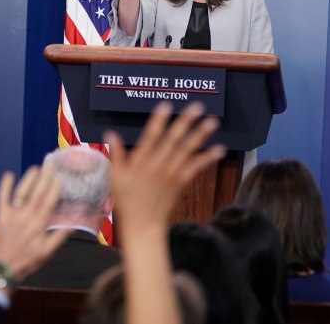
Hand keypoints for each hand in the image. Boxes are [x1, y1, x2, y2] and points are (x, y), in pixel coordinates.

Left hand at [0, 166, 67, 283]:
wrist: (1, 268)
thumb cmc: (26, 261)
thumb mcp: (47, 253)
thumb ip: (58, 237)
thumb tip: (72, 224)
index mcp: (39, 225)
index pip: (48, 202)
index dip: (54, 189)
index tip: (59, 177)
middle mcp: (26, 216)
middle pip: (37, 194)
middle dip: (44, 178)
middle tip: (49, 165)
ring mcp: (12, 215)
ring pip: (22, 193)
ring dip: (28, 179)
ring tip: (35, 168)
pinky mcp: (0, 216)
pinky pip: (2, 198)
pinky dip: (5, 186)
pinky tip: (8, 174)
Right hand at [105, 101, 224, 237]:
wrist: (143, 224)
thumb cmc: (126, 200)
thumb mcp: (115, 177)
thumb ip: (116, 154)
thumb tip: (110, 133)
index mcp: (140, 161)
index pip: (150, 136)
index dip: (158, 120)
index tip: (166, 105)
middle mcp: (158, 164)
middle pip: (173, 139)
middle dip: (185, 122)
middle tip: (197, 106)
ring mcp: (171, 173)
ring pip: (187, 150)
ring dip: (200, 135)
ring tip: (212, 122)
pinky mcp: (181, 182)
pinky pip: (196, 168)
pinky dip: (207, 158)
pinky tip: (219, 149)